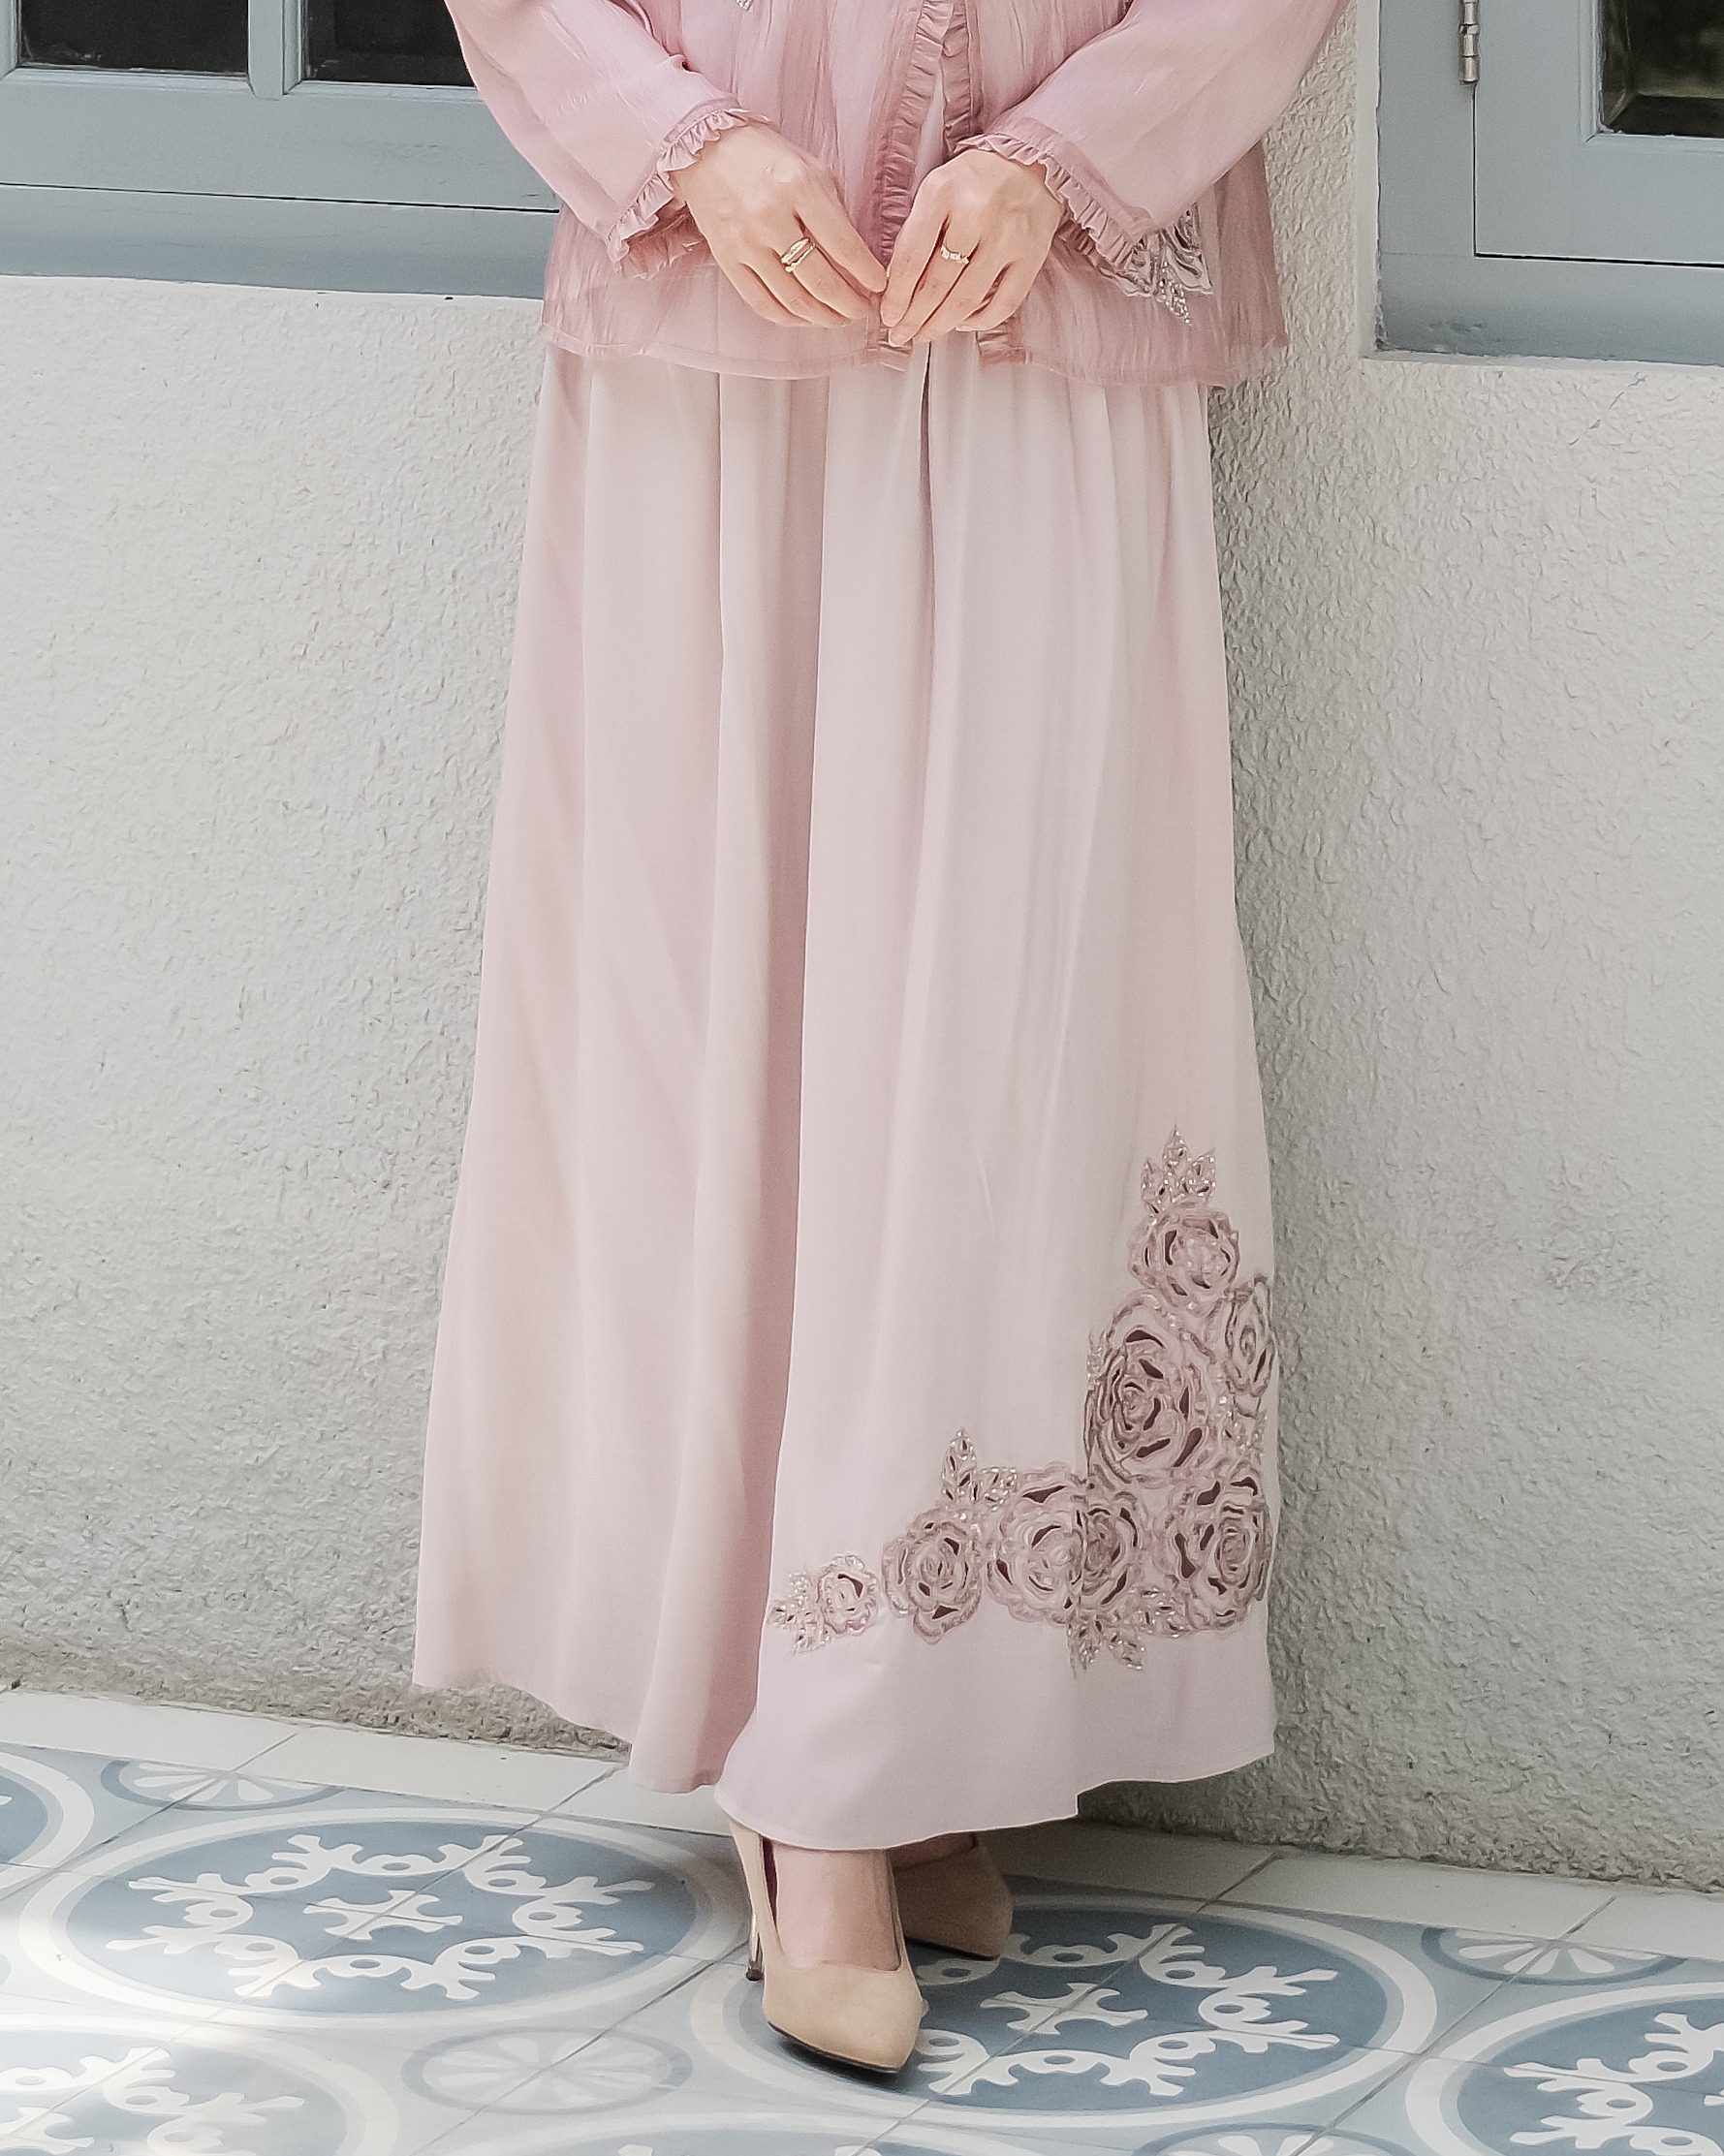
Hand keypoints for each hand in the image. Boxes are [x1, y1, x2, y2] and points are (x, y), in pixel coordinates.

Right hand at [670, 121, 886, 328]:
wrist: (706, 148)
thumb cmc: (765, 157)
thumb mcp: (810, 169)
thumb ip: (834, 213)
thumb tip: (857, 262)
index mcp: (799, 187)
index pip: (844, 246)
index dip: (867, 274)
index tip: (879, 286)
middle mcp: (771, 216)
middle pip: (820, 280)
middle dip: (849, 304)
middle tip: (863, 310)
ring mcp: (746, 241)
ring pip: (793, 299)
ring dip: (823, 316)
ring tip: (839, 318)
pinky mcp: (727, 258)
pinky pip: (762, 303)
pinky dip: (789, 318)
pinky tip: (805, 317)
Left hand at [881, 148, 1062, 346]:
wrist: (1030, 160)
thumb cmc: (976, 180)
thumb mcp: (935, 190)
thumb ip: (916, 232)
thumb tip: (897, 287)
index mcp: (943, 192)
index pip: (911, 258)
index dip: (896, 296)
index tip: (888, 316)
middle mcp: (977, 214)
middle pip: (937, 285)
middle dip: (913, 318)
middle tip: (901, 334)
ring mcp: (1007, 237)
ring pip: (966, 300)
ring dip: (940, 325)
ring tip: (925, 334)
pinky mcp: (1032, 255)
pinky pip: (1003, 304)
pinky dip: (980, 321)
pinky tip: (963, 322)